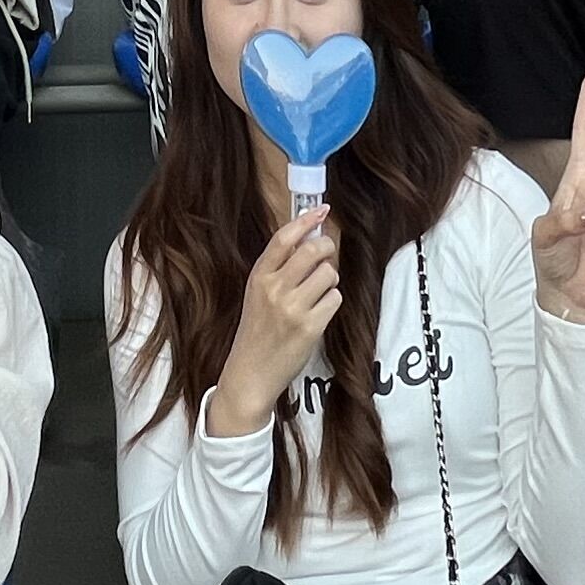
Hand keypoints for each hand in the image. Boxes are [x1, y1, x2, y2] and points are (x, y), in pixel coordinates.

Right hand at [217, 208, 345, 427]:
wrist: (250, 373)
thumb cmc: (257, 332)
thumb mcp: (257, 294)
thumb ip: (279, 269)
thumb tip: (309, 239)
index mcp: (259, 277)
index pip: (284, 238)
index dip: (306, 220)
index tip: (322, 210)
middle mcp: (274, 289)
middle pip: (314, 250)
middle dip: (326, 249)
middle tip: (326, 256)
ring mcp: (292, 309)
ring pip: (329, 274)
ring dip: (329, 281)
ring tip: (317, 294)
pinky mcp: (310, 328)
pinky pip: (335, 299)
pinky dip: (331, 303)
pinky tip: (318, 314)